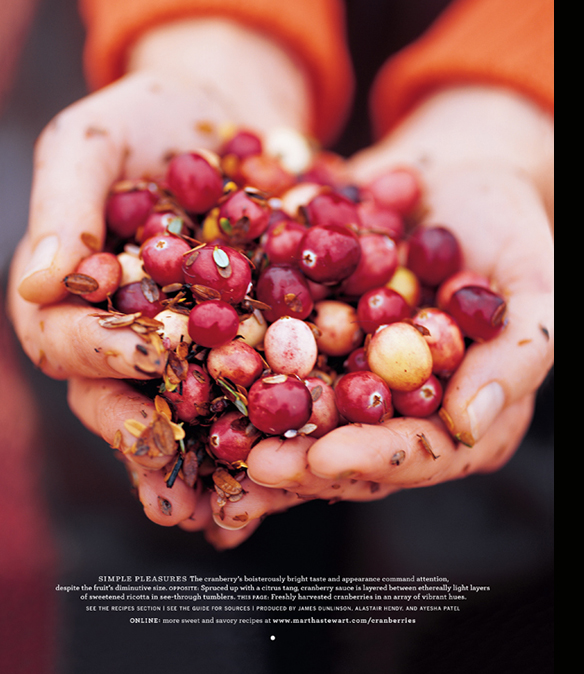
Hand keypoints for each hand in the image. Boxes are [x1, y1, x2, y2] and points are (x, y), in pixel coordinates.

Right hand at [9, 18, 312, 542]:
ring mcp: (161, 361)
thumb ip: (62, 201)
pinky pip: (229, 414)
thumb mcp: (93, 137)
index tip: (152, 351)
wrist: (222, 112)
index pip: (63, 339)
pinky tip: (270, 484)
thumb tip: (42, 280)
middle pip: (108, 401)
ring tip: (217, 514)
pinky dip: (246, 451)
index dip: (103, 351)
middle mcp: (102, 341)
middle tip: (175, 465)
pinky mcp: (224, 364)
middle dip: (140, 438)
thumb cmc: (144, 118)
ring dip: (189, 472)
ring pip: (166, 425)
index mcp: (58, 296)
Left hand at [217, 86, 553, 545]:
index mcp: (454, 417)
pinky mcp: (290, 345)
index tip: (321, 459)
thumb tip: (467, 424)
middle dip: (292, 466)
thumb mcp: (534, 280)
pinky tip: (175, 382)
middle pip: (339, 455)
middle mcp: (387, 412)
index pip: (414, 455)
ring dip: (244, 440)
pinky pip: (250, 366)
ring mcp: (334, 382)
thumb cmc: (506, 225)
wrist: (444, 170)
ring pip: (286, 424)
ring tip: (202, 448)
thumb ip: (518, 352)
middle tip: (246, 467)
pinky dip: (214, 375)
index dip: (367, 461)